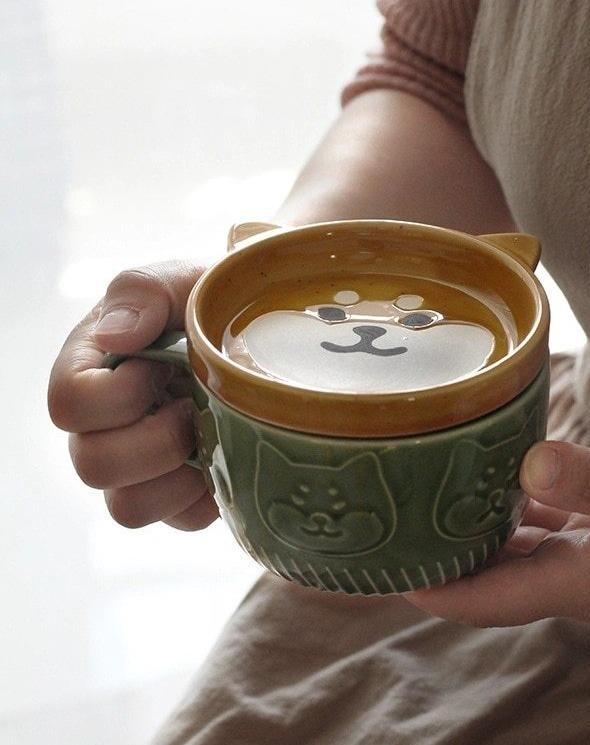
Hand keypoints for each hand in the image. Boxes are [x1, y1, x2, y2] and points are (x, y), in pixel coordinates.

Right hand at [48, 261, 217, 530]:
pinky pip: (179, 519)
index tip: (162, 367)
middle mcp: (104, 426)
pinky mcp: (177, 495)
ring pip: (129, 507)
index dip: (119, 394)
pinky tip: (224, 456)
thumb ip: (141, 291)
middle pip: (94, 466)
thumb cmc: (212, 305)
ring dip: (178, 474)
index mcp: (91, 370)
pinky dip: (206, 494)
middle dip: (157, 438)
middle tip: (195, 406)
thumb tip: (115, 339)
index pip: (69, 404)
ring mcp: (138, 466)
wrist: (260, 339)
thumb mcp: (182, 280)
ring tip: (209, 432)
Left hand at [405, 441, 589, 638]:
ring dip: (466, 534)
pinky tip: (491, 482)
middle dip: (435, 561)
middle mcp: (569, 578)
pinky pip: (536, 532)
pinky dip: (507, 512)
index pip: (485, 598)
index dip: (431, 591)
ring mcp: (582, 563)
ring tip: (424, 500)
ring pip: (506, 553)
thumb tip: (526, 466)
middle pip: (483, 578)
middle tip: (388, 527)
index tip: (382, 569)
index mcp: (577, 580)